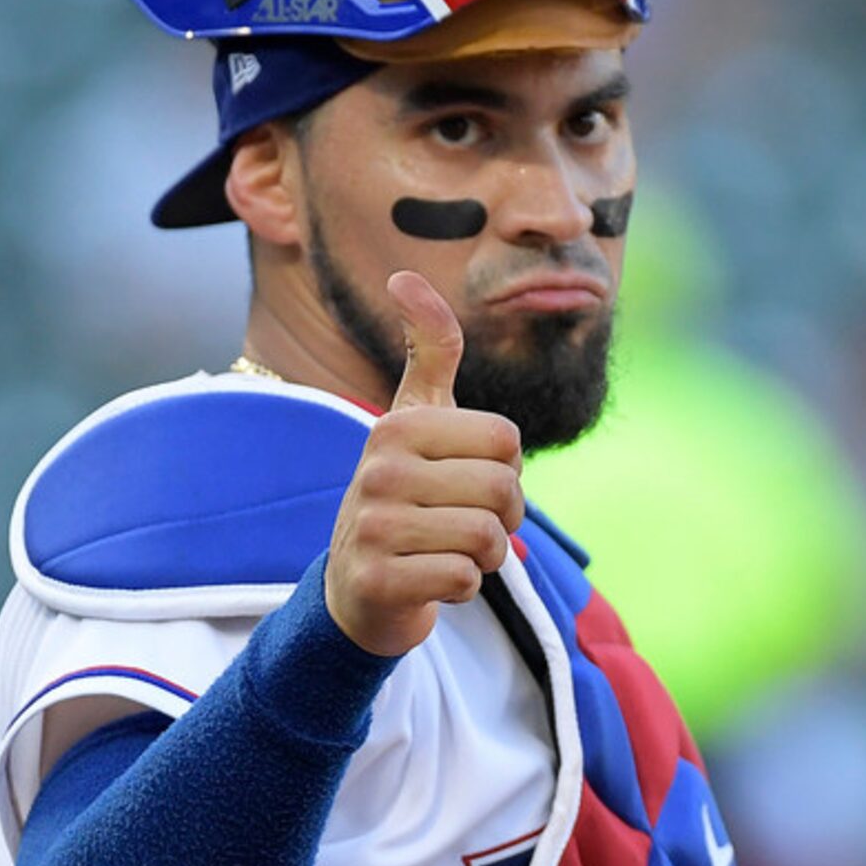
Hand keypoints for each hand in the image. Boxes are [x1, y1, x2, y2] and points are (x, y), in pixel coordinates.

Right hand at [323, 271, 524, 656]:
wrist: (358, 589)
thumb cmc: (404, 495)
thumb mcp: (415, 419)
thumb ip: (428, 350)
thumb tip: (403, 276)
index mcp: (397, 425)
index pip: (507, 441)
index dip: (506, 471)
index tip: (468, 482)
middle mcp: (378, 468)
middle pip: (503, 490)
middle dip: (502, 519)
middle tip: (466, 526)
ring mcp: (372, 525)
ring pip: (488, 539)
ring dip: (484, 557)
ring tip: (446, 552)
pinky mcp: (376, 580)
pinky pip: (466, 580)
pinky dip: (464, 588)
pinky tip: (431, 580)